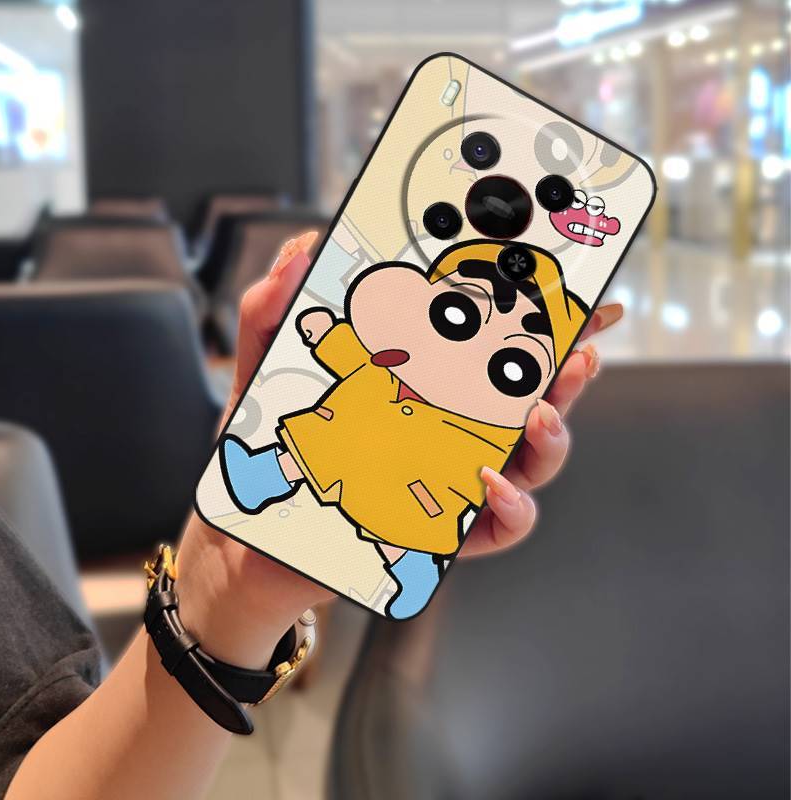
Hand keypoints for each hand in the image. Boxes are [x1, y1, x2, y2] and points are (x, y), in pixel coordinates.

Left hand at [177, 232, 622, 667]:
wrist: (247, 531)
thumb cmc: (268, 448)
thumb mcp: (265, 370)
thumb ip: (273, 309)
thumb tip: (299, 251)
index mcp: (425, 383)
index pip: (491, 347)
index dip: (539, 319)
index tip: (571, 292)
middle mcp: (454, 428)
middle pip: (532, 398)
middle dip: (568, 373)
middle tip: (577, 350)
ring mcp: (456, 480)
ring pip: (534, 459)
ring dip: (554, 435)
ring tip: (539, 416)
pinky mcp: (447, 533)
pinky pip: (502, 525)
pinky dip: (511, 506)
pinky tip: (488, 483)